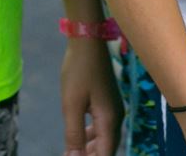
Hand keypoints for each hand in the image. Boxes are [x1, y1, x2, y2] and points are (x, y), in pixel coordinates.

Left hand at [57, 39, 120, 155]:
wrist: (88, 41)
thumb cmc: (79, 71)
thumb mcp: (72, 105)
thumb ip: (74, 134)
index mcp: (109, 120)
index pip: (105, 154)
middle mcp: (116, 117)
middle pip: (107, 149)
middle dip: (91, 155)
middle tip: (70, 155)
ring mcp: (113, 109)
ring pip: (105, 139)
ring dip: (90, 149)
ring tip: (72, 152)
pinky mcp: (107, 103)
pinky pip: (102, 127)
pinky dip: (91, 137)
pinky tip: (79, 137)